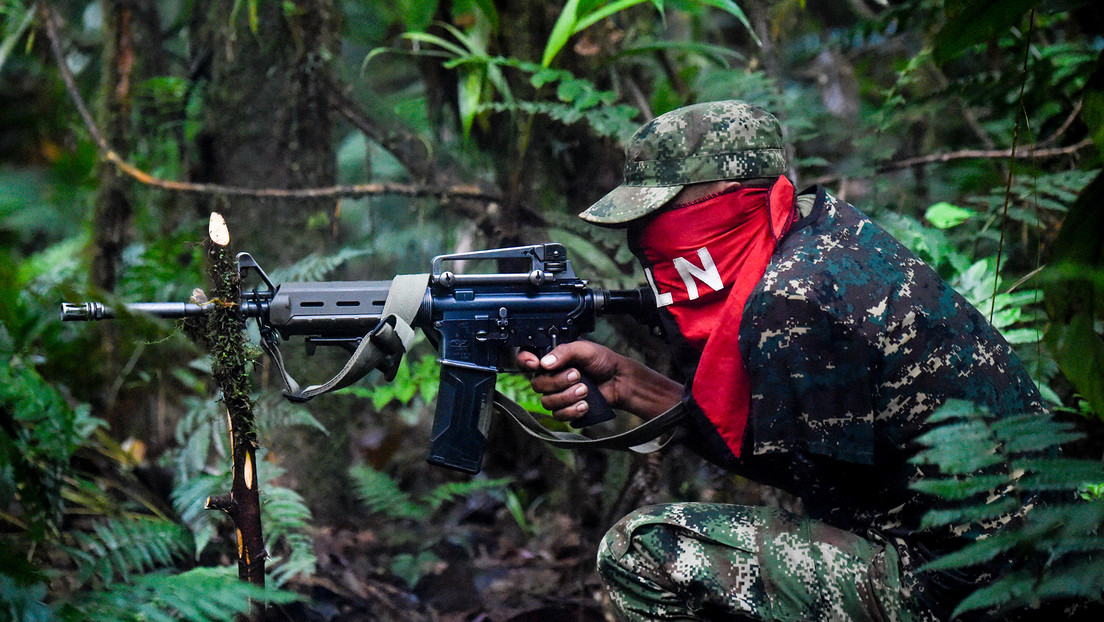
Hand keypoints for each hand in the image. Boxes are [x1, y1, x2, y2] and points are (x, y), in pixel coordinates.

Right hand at [516, 341, 681, 422]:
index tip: (535, 363)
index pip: (526, 360)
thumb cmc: (603, 361)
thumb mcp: (585, 349)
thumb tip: (545, 363)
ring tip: (585, 390)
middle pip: (537, 385)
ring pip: (547, 402)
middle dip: (558, 382)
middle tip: (577, 375)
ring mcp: (557, 395)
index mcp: (551, 360)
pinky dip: (573, 410)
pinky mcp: (566, 411)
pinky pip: (559, 415)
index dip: (525, 361)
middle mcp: (550, 377)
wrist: (620, 381)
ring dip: (567, 397)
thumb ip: (564, 352)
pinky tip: (586, 405)